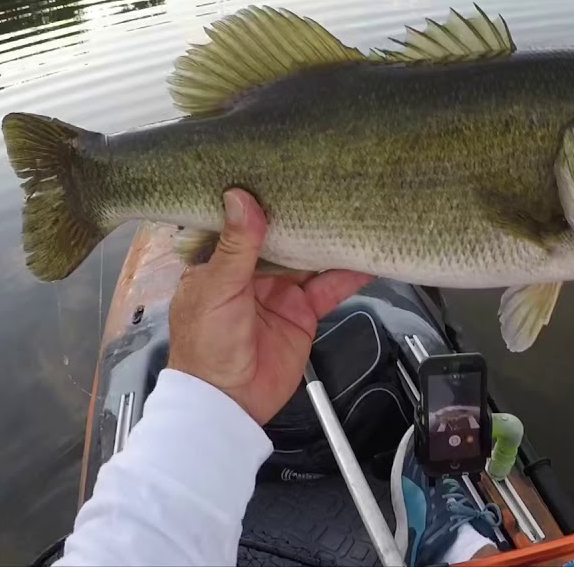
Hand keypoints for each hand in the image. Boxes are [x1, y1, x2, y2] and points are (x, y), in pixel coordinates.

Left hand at [168, 190, 373, 424]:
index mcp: (222, 263)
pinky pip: (329, 289)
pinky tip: (366, 259)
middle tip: (332, 186)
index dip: (264, 200)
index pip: (245, 223)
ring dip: (331, 242)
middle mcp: (252, 274)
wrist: (228, 403)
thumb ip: (236, 246)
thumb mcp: (217, 288)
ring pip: (311, 260)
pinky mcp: (303, 314)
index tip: (285, 171)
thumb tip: (241, 197)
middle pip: (284, 237)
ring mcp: (280, 293)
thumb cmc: (207, 345)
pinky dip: (349, 275)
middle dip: (305, 218)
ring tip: (357, 215)